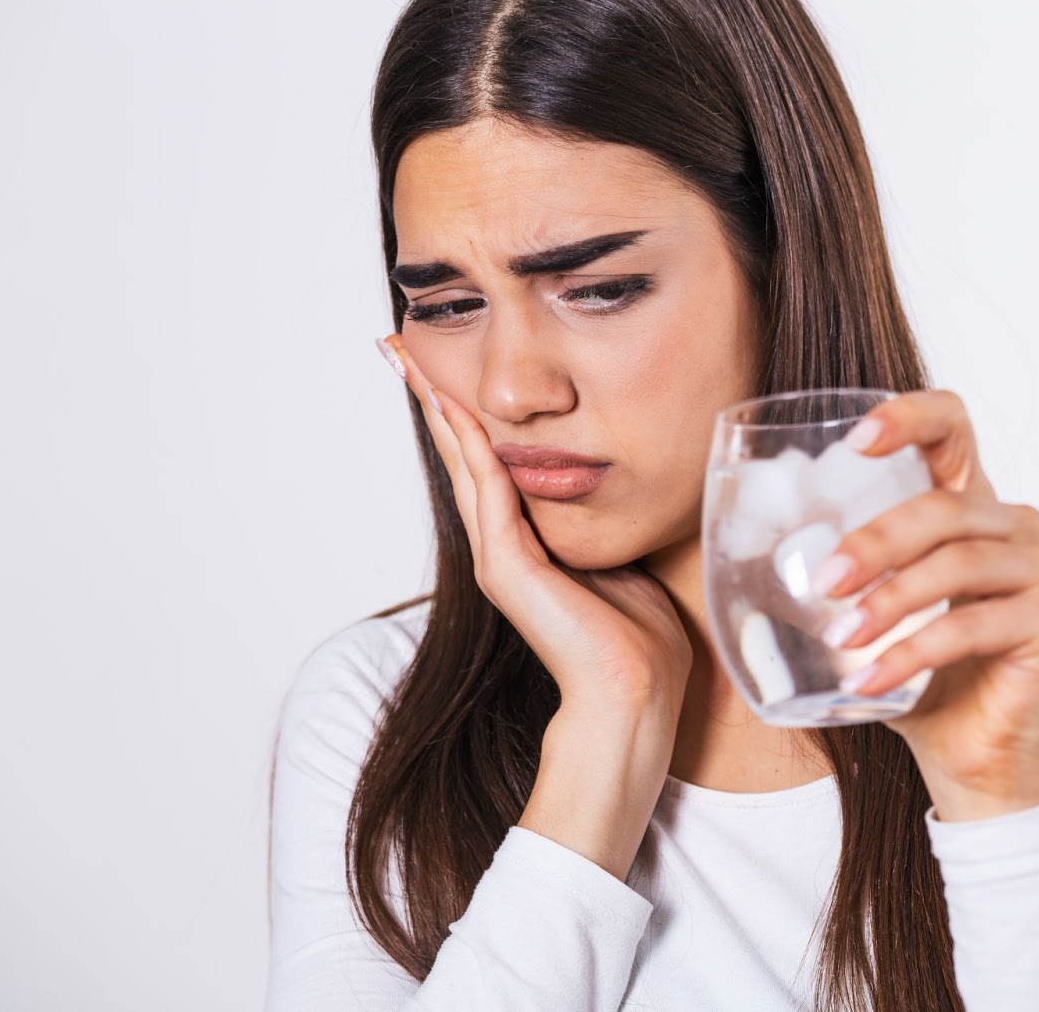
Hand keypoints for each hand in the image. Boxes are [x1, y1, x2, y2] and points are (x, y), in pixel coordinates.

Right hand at [379, 335, 692, 724]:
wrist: (634, 691)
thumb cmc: (638, 637)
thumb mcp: (617, 556)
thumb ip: (596, 522)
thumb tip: (612, 482)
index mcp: (525, 544)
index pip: (485, 464)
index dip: (464, 414)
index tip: (444, 367)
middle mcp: (501, 547)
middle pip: (459, 456)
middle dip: (432, 400)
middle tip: (399, 348)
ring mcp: (498, 558)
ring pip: (462, 466)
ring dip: (439, 411)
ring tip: (412, 364)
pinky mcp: (506, 568)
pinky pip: (487, 492)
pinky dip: (472, 448)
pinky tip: (459, 408)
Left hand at [818, 390, 1038, 820]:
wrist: (972, 762)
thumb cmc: (915, 679)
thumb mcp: (864, 614)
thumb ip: (830, 573)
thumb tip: (734, 549)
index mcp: (967, 505)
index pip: (953, 427)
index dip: (910, 416)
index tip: (856, 438)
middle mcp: (1013, 526)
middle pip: (944, 505)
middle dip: (875, 541)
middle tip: (824, 581)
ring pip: (960, 561)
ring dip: (891, 600)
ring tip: (841, 637)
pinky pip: (975, 624)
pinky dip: (912, 652)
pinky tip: (867, 680)